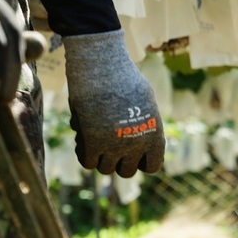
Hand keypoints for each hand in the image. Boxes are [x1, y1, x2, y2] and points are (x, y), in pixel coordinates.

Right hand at [62, 30, 163, 176]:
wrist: (102, 65)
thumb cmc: (123, 78)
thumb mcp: (146, 101)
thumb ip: (147, 125)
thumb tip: (146, 145)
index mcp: (155, 136)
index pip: (152, 166)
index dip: (140, 160)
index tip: (130, 149)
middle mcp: (138, 145)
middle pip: (126, 172)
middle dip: (118, 160)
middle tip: (109, 144)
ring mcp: (115, 146)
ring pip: (105, 169)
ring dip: (99, 156)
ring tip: (94, 137)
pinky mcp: (93, 143)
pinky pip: (87, 162)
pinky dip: (84, 154)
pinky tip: (82, 140)